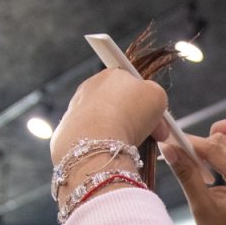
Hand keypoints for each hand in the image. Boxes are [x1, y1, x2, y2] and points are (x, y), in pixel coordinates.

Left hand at [49, 69, 168, 164]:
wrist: (98, 139)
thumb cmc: (129, 114)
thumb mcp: (158, 96)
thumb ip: (157, 96)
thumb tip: (154, 111)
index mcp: (112, 73)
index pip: (134, 85)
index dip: (148, 103)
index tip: (156, 120)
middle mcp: (91, 86)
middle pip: (120, 104)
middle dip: (135, 119)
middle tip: (150, 136)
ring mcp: (77, 108)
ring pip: (106, 121)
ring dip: (119, 132)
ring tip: (130, 146)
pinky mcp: (67, 130)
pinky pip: (93, 137)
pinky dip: (102, 144)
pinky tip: (111, 151)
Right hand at [161, 116, 225, 224]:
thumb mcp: (201, 206)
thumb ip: (186, 174)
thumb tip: (168, 148)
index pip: (214, 149)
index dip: (189, 143)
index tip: (168, 141)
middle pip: (224, 139)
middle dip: (201, 143)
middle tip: (183, 157)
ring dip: (216, 140)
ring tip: (201, 160)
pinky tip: (215, 157)